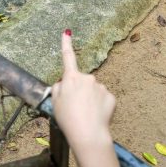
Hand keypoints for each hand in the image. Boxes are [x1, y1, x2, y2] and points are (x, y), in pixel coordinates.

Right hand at [51, 30, 115, 148]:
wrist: (88, 134)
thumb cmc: (68, 119)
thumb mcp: (54, 102)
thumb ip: (58, 88)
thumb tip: (65, 83)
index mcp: (71, 78)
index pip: (67, 57)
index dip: (66, 43)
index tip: (67, 32)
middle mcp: (87, 78)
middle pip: (81, 81)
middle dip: (78, 90)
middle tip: (74, 107)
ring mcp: (100, 87)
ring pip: (93, 91)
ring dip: (90, 99)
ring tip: (85, 114)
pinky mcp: (111, 97)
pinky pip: (103, 99)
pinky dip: (100, 106)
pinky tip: (96, 115)